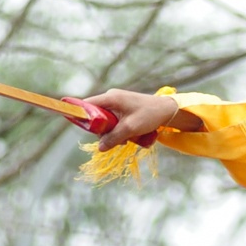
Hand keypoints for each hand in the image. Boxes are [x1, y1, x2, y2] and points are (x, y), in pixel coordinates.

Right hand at [77, 90, 203, 149]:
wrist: (168, 110)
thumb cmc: (149, 116)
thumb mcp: (130, 129)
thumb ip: (114, 138)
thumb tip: (100, 148)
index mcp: (110, 98)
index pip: (87, 105)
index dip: (80, 115)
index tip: (77, 126)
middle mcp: (111, 98)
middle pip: (97, 117)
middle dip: (104, 131)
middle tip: (116, 140)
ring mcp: (118, 103)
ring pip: (107, 122)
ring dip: (115, 133)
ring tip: (128, 138)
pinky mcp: (124, 109)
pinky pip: (116, 121)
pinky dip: (121, 130)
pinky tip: (132, 135)